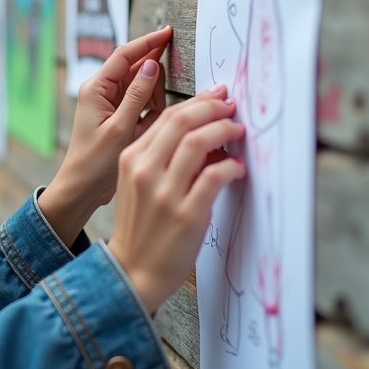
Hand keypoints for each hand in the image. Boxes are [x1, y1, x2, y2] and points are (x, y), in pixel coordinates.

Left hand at [38, 26, 171, 246]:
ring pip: (143, 87)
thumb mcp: (121, 129)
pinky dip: (151, 111)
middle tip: (161, 103)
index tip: (168, 32)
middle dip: (155, 81)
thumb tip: (152, 65)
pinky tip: (150, 127)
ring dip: (154, 100)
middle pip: (137, 69)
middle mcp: (102, 91)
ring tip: (147, 125)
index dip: (147, 42)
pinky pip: (143, 104)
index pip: (124, 54)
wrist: (82, 189)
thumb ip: (137, 95)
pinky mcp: (120, 116)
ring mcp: (111, 103)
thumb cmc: (95, 162)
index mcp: (96, 88)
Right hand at [107, 85, 246, 313]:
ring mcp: (165, 193)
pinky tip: (237, 168)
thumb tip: (200, 135)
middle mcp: (145, 171)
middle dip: (211, 108)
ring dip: (223, 131)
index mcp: (131, 159)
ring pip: (197, 143)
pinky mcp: (186, 214)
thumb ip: (161, 158)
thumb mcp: (137, 185)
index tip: (215, 97)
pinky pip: (214, 177)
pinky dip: (230, 166)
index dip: (196, 103)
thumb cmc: (139, 228)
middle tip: (230, 107)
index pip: (166, 118)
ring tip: (237, 131)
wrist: (132, 271)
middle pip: (181, 123)